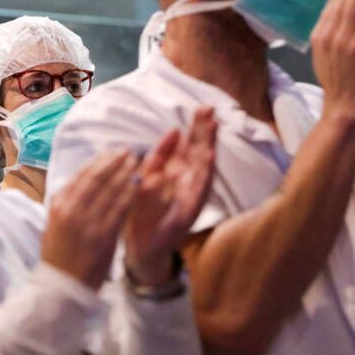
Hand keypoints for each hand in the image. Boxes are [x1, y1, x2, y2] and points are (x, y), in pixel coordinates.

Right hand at [42, 150, 139, 289]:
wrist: (62, 288)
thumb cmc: (59, 257)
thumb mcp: (53, 225)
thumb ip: (64, 203)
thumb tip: (76, 182)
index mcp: (58, 205)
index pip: (81, 176)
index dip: (99, 161)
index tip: (112, 152)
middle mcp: (71, 210)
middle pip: (97, 178)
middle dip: (115, 162)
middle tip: (129, 151)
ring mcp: (87, 223)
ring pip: (110, 190)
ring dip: (125, 173)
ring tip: (137, 162)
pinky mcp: (103, 236)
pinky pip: (120, 208)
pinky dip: (130, 193)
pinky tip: (139, 183)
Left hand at [124, 107, 216, 286]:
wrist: (141, 246)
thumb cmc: (144, 211)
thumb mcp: (148, 177)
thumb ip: (160, 156)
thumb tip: (174, 130)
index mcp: (178, 173)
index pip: (190, 145)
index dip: (196, 127)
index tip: (202, 108)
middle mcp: (188, 183)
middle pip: (199, 153)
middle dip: (204, 132)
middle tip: (210, 110)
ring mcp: (190, 198)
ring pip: (203, 169)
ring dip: (209, 149)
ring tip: (213, 128)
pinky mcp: (189, 213)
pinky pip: (198, 192)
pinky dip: (205, 176)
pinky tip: (209, 159)